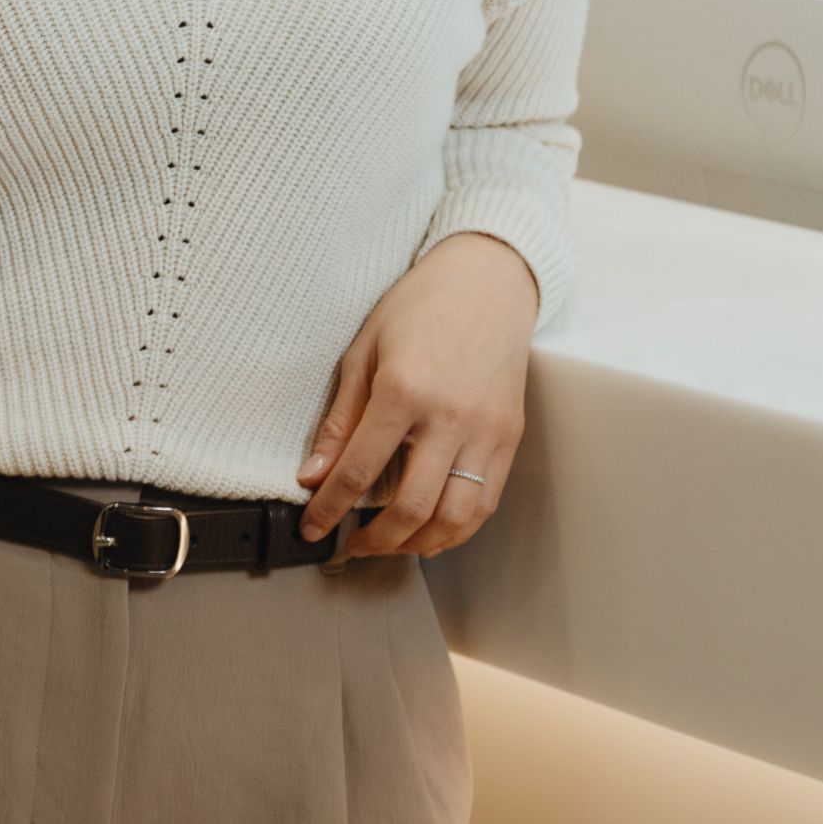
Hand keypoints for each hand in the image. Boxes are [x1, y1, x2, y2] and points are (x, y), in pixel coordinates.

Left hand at [294, 231, 539, 559]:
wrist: (488, 279)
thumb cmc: (422, 305)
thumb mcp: (364, 349)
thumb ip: (341, 418)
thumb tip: (314, 473)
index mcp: (404, 389)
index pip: (359, 469)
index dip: (329, 508)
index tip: (313, 526)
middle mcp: (450, 416)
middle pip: (412, 507)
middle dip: (375, 540)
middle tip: (351, 544)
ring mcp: (487, 430)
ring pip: (456, 517)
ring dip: (418, 544)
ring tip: (390, 543)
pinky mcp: (510, 437)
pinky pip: (486, 501)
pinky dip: (457, 528)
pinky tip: (431, 530)